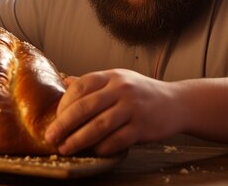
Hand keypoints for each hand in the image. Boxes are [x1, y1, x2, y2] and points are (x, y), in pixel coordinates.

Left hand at [44, 69, 180, 155]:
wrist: (176, 103)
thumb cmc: (142, 93)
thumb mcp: (119, 79)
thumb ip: (93, 83)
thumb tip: (65, 82)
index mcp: (112, 76)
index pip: (80, 86)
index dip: (63, 103)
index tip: (55, 118)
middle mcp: (121, 89)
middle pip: (85, 107)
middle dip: (64, 124)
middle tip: (51, 137)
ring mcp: (133, 108)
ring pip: (99, 126)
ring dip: (78, 140)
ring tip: (66, 148)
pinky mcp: (142, 127)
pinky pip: (117, 140)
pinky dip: (102, 148)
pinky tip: (94, 152)